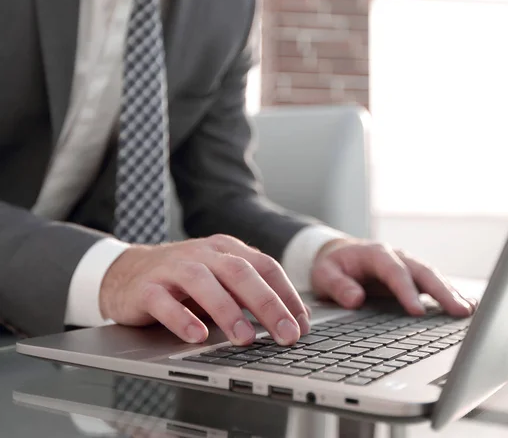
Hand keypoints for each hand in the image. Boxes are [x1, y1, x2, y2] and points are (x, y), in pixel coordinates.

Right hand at [99, 235, 309, 345]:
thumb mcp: (221, 280)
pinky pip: (164, 301)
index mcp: (226, 249)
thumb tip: (295, 316)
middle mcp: (203, 254)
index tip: (302, 324)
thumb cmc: (182, 281)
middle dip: (267, 304)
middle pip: (240, 272)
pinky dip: (181, 318)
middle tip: (286, 334)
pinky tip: (196, 337)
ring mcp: (173, 268)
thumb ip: (251, 292)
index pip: (265, 266)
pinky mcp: (146, 287)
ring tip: (244, 338)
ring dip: (227, 310)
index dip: (286, 294)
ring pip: (203, 282)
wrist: (127, 272)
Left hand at [311, 239, 475, 316]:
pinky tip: (466, 306)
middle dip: (442, 291)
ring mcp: (407, 265)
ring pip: (433, 276)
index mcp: (375, 254)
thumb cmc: (331, 265)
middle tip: (460, 311)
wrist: (337, 254)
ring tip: (469, 312)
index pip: (394, 272)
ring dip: (451, 293)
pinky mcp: (412, 276)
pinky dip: (450, 293)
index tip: (417, 312)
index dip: (407, 291)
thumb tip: (355, 299)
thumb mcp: (324, 274)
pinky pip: (433, 283)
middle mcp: (396, 256)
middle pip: (423, 272)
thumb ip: (338, 286)